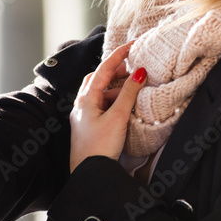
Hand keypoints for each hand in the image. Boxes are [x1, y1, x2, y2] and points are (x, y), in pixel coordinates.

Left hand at [69, 40, 145, 172]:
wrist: (89, 175)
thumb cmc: (100, 147)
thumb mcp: (117, 117)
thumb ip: (129, 93)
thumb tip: (139, 72)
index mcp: (85, 99)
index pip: (103, 69)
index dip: (118, 55)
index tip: (132, 45)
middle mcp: (81, 105)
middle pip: (98, 79)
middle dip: (115, 71)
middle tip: (134, 67)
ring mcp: (84, 116)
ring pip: (100, 93)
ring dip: (116, 88)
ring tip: (134, 88)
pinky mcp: (89, 127)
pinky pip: (101, 106)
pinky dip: (114, 101)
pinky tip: (125, 106)